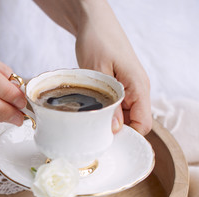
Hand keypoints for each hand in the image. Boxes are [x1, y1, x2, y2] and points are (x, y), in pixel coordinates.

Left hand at [34, 0, 151, 134]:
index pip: (142, 123)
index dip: (127, 135)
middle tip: (92, 128)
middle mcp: (138, 89)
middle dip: (115, 129)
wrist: (94, 23)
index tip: (106, 138)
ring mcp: (130, 87)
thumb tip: (115, 129)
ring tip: (89, 115)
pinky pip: (117, 104)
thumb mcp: (98, 72)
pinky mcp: (120, 85)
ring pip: (124, 114)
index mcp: (138, 87)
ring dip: (108, 118)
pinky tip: (91, 105)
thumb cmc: (97, 41)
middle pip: (133, 121)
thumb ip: (108, 102)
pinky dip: (105, 108)